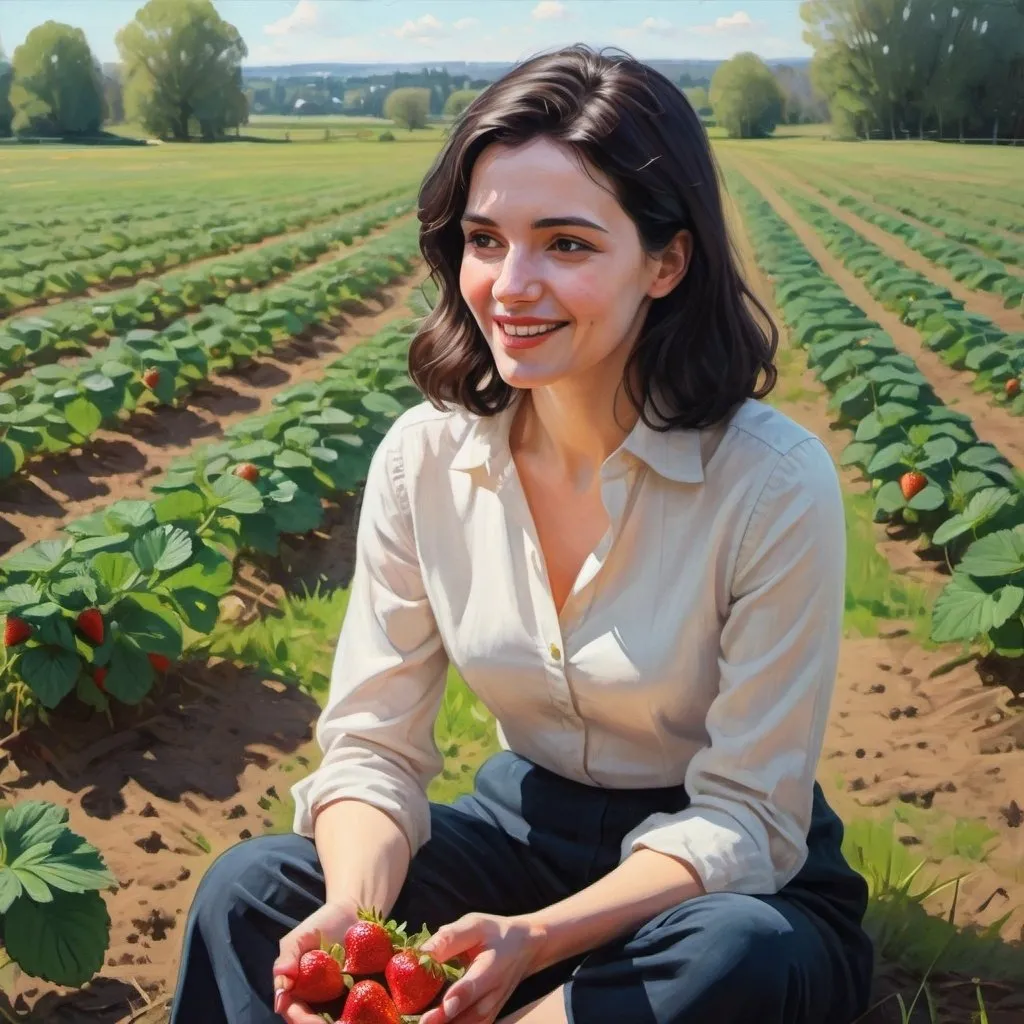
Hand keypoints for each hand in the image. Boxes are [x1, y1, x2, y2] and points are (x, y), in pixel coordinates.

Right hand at [273, 899, 357, 1022]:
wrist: (355, 910)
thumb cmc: (324, 922)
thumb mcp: (301, 936)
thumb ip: (287, 958)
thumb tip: (280, 991)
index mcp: (297, 988)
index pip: (294, 1012)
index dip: (304, 1020)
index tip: (318, 1023)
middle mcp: (314, 998)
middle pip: (312, 1021)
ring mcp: (335, 998)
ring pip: (333, 1020)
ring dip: (340, 1023)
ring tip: (352, 1023)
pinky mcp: (357, 993)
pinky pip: (355, 1011)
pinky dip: (358, 1017)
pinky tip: (367, 1017)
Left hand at [417, 912, 544, 1023]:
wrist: (525, 949)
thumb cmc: (495, 933)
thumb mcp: (475, 925)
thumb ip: (449, 938)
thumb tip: (421, 953)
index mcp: (490, 968)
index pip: (474, 987)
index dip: (458, 997)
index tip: (445, 1004)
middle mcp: (492, 996)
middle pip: (468, 1017)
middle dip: (443, 1020)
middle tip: (421, 1022)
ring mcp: (490, 1012)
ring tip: (418, 1022)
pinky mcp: (485, 1020)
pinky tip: (432, 1021)